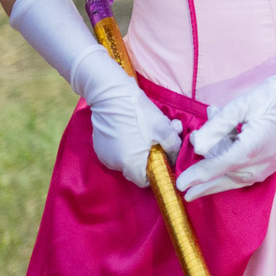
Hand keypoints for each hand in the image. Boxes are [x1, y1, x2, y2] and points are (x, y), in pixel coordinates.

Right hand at [81, 69, 181, 190]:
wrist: (110, 94)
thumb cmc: (139, 113)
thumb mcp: (163, 129)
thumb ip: (174, 148)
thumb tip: (176, 159)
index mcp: (130, 164)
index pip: (145, 181)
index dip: (156, 172)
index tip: (164, 158)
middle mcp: (114, 164)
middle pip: (136, 169)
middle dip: (149, 157)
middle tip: (158, 139)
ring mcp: (104, 154)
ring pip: (126, 159)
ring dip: (138, 150)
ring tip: (146, 132)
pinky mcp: (99, 145)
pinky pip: (117, 151)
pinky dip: (126, 145)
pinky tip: (133, 129)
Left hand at [175, 83, 275, 200]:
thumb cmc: (265, 98)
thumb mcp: (237, 106)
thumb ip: (216, 127)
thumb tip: (198, 146)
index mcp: (254, 146)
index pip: (220, 166)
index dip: (198, 176)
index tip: (180, 185)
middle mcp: (262, 162)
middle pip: (225, 177)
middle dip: (204, 180)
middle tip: (184, 189)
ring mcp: (267, 168)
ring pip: (233, 179)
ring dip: (214, 177)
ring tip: (195, 182)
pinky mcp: (269, 168)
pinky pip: (242, 176)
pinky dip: (227, 173)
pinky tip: (216, 170)